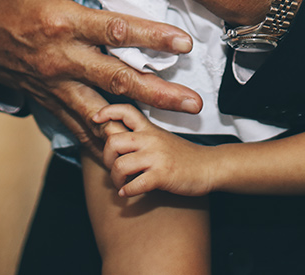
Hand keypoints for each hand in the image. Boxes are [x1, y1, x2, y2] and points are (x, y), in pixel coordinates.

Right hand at [0, 0, 201, 150]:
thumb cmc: (9, 0)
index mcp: (64, 21)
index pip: (115, 30)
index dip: (151, 37)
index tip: (183, 43)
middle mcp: (61, 57)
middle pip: (117, 78)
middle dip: (158, 92)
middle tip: (194, 102)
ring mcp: (53, 84)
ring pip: (102, 110)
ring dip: (137, 123)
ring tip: (169, 133)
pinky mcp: (47, 102)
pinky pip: (78, 127)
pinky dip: (102, 141)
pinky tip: (127, 153)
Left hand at [95, 104, 216, 196]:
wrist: (209, 166)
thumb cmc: (184, 156)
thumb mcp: (161, 139)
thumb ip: (141, 138)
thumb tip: (115, 143)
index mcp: (149, 129)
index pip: (125, 111)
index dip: (106, 112)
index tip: (95, 120)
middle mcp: (150, 139)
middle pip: (113, 141)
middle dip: (106, 158)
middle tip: (112, 167)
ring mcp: (156, 157)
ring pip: (120, 165)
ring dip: (115, 179)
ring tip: (121, 184)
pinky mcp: (162, 174)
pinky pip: (134, 185)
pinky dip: (127, 192)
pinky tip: (128, 193)